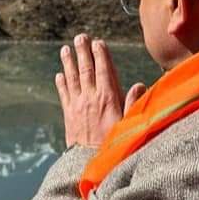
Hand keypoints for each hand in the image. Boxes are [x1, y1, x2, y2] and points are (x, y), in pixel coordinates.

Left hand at [55, 33, 146, 148]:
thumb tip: (139, 85)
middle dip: (83, 52)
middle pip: (86, 69)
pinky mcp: (68, 114)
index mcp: (108, 98)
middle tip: (80, 37)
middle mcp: (91, 98)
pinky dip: (61, 83)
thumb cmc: (114, 144)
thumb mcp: (129, 124)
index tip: (98, 42)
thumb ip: (133, 103)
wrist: (90, 162)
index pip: (105, 70)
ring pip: (72, 78)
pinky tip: (59, 74)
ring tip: (65, 49)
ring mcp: (77, 105)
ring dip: (68, 62)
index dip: (101, 55)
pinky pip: (64, 94)